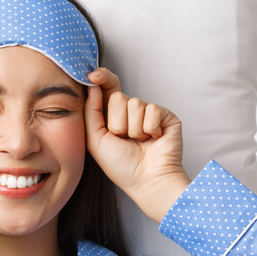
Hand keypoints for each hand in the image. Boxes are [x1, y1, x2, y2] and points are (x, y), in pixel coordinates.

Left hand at [84, 68, 191, 222]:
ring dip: (133, 129)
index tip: (92, 74)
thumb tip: (92, 85)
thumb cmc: (121, 166)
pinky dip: (149, 128)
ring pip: (134, 103)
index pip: (107, 90)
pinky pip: (151, 109)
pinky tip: (153, 139)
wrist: (147, 181)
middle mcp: (131, 113)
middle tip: (124, 139)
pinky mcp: (165, 115)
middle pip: (117, 97)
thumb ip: (91, 112)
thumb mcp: (95, 140)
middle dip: (117, 122)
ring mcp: (149, 113)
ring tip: (139, 142)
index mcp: (113, 117)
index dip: (101, 79)